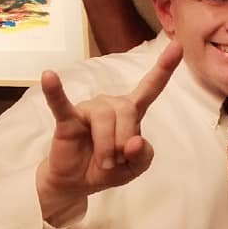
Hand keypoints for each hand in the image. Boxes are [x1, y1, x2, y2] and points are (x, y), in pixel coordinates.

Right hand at [36, 41, 182, 222]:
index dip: (164, 68)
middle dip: (125, 141)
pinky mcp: (67, 119)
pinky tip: (49, 76)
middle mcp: (111, 104)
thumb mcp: (136, 167)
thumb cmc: (109, 168)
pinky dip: (55, 91)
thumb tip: (135, 141)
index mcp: (131, 112)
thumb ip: (144, 155)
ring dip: (107, 147)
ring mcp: (88, 109)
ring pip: (105, 119)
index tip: (178, 45)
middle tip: (116, 161)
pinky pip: (61, 103)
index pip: (151, 87)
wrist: (78, 182)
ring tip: (103, 162)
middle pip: (128, 111)